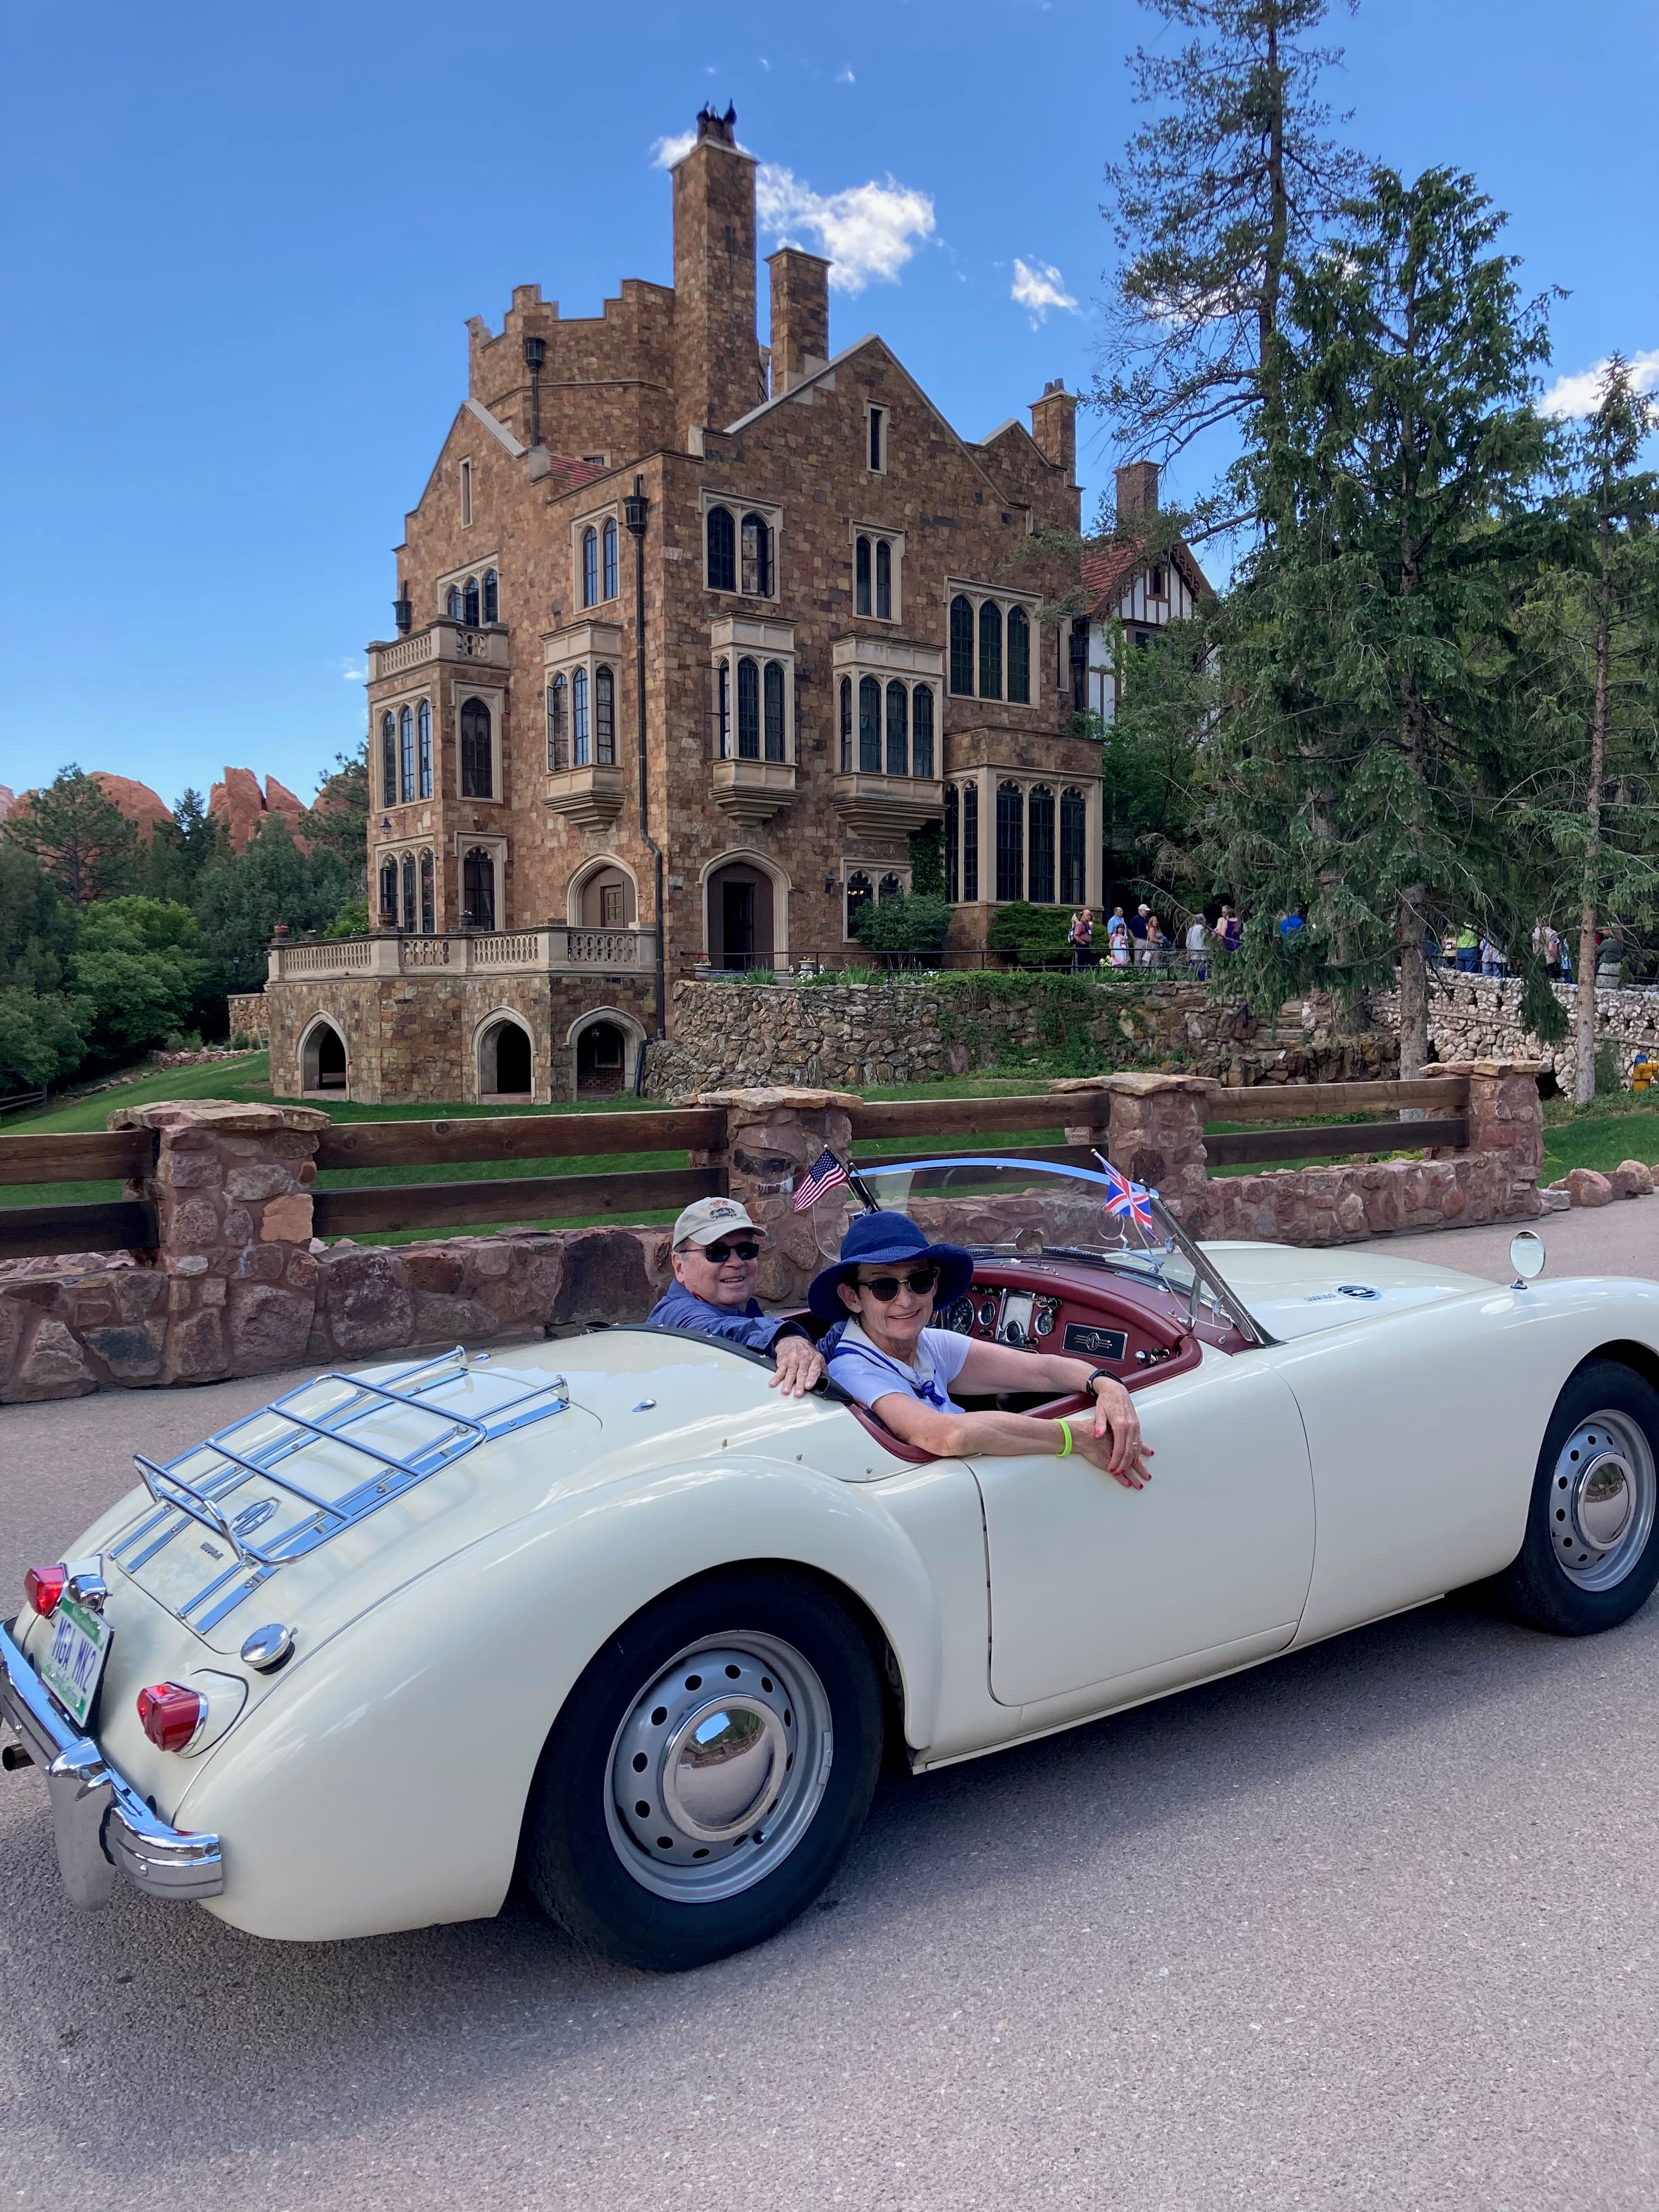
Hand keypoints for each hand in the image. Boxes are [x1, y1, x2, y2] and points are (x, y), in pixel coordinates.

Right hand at [770, 1333, 826, 1398]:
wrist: (793, 1340)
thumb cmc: (807, 1354)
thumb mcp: (818, 1359)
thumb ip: (822, 1371)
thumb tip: (827, 1384)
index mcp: (815, 1358)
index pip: (814, 1369)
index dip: (812, 1377)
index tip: (809, 1386)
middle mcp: (804, 1358)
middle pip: (801, 1372)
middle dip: (799, 1383)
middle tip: (798, 1393)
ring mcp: (793, 1359)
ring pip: (790, 1372)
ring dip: (787, 1382)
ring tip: (786, 1391)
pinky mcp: (783, 1361)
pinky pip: (779, 1370)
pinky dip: (776, 1377)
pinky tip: (773, 1384)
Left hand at [1079, 1374, 1152, 1490]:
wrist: (1116, 1389)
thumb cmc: (1106, 1400)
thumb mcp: (1099, 1411)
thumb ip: (1099, 1424)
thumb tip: (1098, 1434)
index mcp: (1120, 1424)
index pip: (1120, 1448)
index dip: (1116, 1460)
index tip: (1112, 1469)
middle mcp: (1130, 1426)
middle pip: (1129, 1451)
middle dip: (1124, 1464)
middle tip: (1118, 1472)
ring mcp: (1135, 1426)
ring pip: (1136, 1448)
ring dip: (1132, 1460)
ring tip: (1126, 1469)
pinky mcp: (1137, 1425)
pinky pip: (1139, 1441)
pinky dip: (1137, 1451)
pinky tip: (1136, 1458)